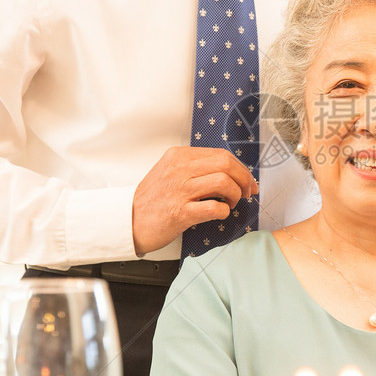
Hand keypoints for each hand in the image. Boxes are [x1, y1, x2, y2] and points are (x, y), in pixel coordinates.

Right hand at [132, 147, 257, 255]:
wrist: (128, 221)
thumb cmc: (153, 199)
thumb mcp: (170, 171)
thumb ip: (195, 167)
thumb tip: (230, 171)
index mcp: (179, 156)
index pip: (221, 154)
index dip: (241, 168)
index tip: (248, 181)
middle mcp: (179, 169)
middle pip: (226, 164)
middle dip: (244, 179)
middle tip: (246, 193)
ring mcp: (179, 191)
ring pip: (223, 182)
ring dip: (235, 195)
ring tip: (230, 203)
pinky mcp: (180, 213)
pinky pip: (214, 207)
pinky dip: (224, 211)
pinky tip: (220, 214)